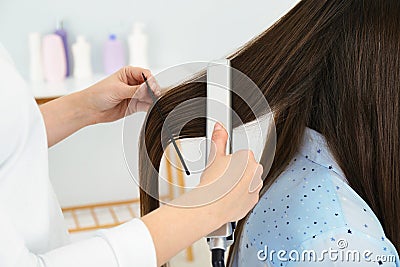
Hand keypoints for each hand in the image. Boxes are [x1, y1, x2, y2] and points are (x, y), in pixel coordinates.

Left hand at [82, 66, 159, 123]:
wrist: (90, 109)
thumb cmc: (98, 94)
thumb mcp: (118, 90)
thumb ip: (135, 90)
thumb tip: (148, 89)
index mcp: (129, 73)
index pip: (145, 74)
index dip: (151, 81)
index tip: (153, 88)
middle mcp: (133, 83)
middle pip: (149, 85)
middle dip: (153, 91)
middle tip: (155, 97)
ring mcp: (135, 94)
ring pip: (149, 96)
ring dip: (152, 100)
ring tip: (154, 103)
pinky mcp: (134, 105)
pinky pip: (146, 105)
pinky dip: (149, 107)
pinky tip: (151, 108)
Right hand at [142, 122, 262, 264]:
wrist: (211, 206)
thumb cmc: (213, 184)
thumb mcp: (214, 156)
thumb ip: (219, 139)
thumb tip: (220, 126)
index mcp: (248, 158)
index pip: (241, 156)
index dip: (229, 162)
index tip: (222, 168)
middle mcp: (256, 173)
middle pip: (245, 169)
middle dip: (235, 172)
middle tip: (221, 178)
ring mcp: (256, 188)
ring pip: (247, 182)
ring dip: (238, 184)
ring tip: (223, 189)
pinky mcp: (253, 202)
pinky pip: (247, 196)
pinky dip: (239, 197)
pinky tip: (227, 198)